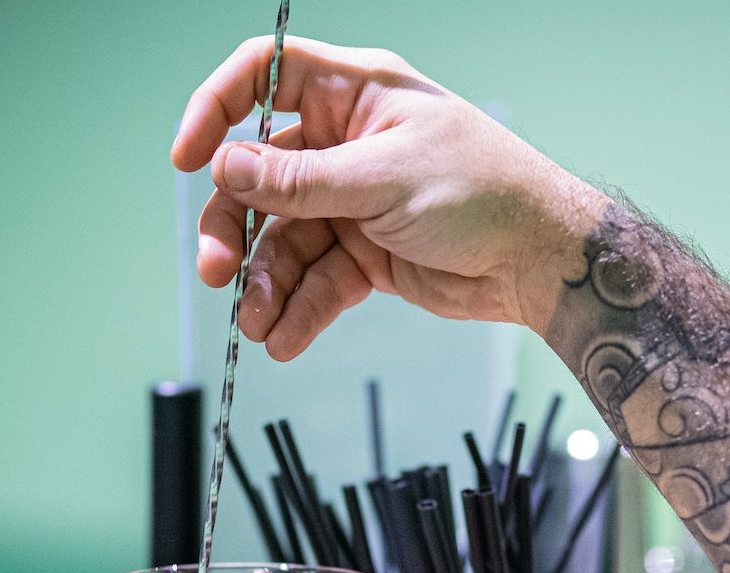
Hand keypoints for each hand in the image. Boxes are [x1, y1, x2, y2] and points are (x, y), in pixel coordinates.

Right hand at [172, 36, 607, 358]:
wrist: (541, 261)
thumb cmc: (487, 193)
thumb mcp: (384, 180)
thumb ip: (301, 181)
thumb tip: (227, 170)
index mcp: (356, 95)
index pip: (263, 78)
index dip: (217, 109)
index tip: (187, 159)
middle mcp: (346, 143)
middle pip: (259, 177)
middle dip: (235, 228)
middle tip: (217, 272)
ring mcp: (354, 201)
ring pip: (283, 240)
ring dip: (264, 284)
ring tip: (258, 324)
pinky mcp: (366, 254)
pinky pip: (316, 280)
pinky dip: (298, 310)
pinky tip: (284, 338)